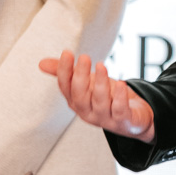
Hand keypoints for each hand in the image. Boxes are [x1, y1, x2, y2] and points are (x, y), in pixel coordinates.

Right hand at [39, 51, 155, 142]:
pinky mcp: (123, 121)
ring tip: (101, 66)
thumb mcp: (87, 83)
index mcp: (76, 101)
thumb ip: (68, 73)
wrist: (134, 118)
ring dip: (100, 83)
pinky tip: (122, 84)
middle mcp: (88, 112)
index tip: (67, 53)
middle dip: (80, 76)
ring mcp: (105, 118)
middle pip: (80, 96)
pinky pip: (120, 111)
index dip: (64, 71)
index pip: (65, 88)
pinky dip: (120, 98)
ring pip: (99, 103)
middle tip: (84, 57)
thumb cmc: (108, 98)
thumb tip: (41, 63)